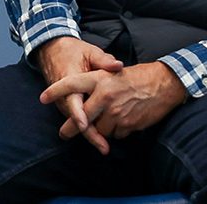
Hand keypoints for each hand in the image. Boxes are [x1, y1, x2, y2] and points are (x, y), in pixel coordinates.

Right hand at [32, 37, 123, 153]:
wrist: (52, 51)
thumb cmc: (73, 51)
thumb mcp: (89, 51)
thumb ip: (103, 60)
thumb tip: (118, 66)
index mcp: (69, 79)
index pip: (72, 100)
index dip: (79, 114)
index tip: (86, 125)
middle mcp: (63, 94)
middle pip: (75, 118)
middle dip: (89, 134)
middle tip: (104, 147)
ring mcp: (63, 101)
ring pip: (75, 121)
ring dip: (89, 134)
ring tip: (104, 146)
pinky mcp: (65, 104)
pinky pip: (76, 118)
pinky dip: (87, 127)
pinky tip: (100, 136)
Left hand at [39, 61, 186, 147]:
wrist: (163, 84)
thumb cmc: (137, 77)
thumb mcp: (113, 72)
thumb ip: (96, 84)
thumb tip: (79, 98)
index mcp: (99, 79)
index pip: (71, 84)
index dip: (56, 91)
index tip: (43, 98)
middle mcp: (105, 95)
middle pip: (81, 117)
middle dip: (71, 128)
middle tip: (63, 134)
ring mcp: (116, 112)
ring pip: (99, 129)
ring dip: (100, 129)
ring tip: (108, 119)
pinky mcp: (127, 124)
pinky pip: (115, 134)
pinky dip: (116, 131)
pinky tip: (123, 121)